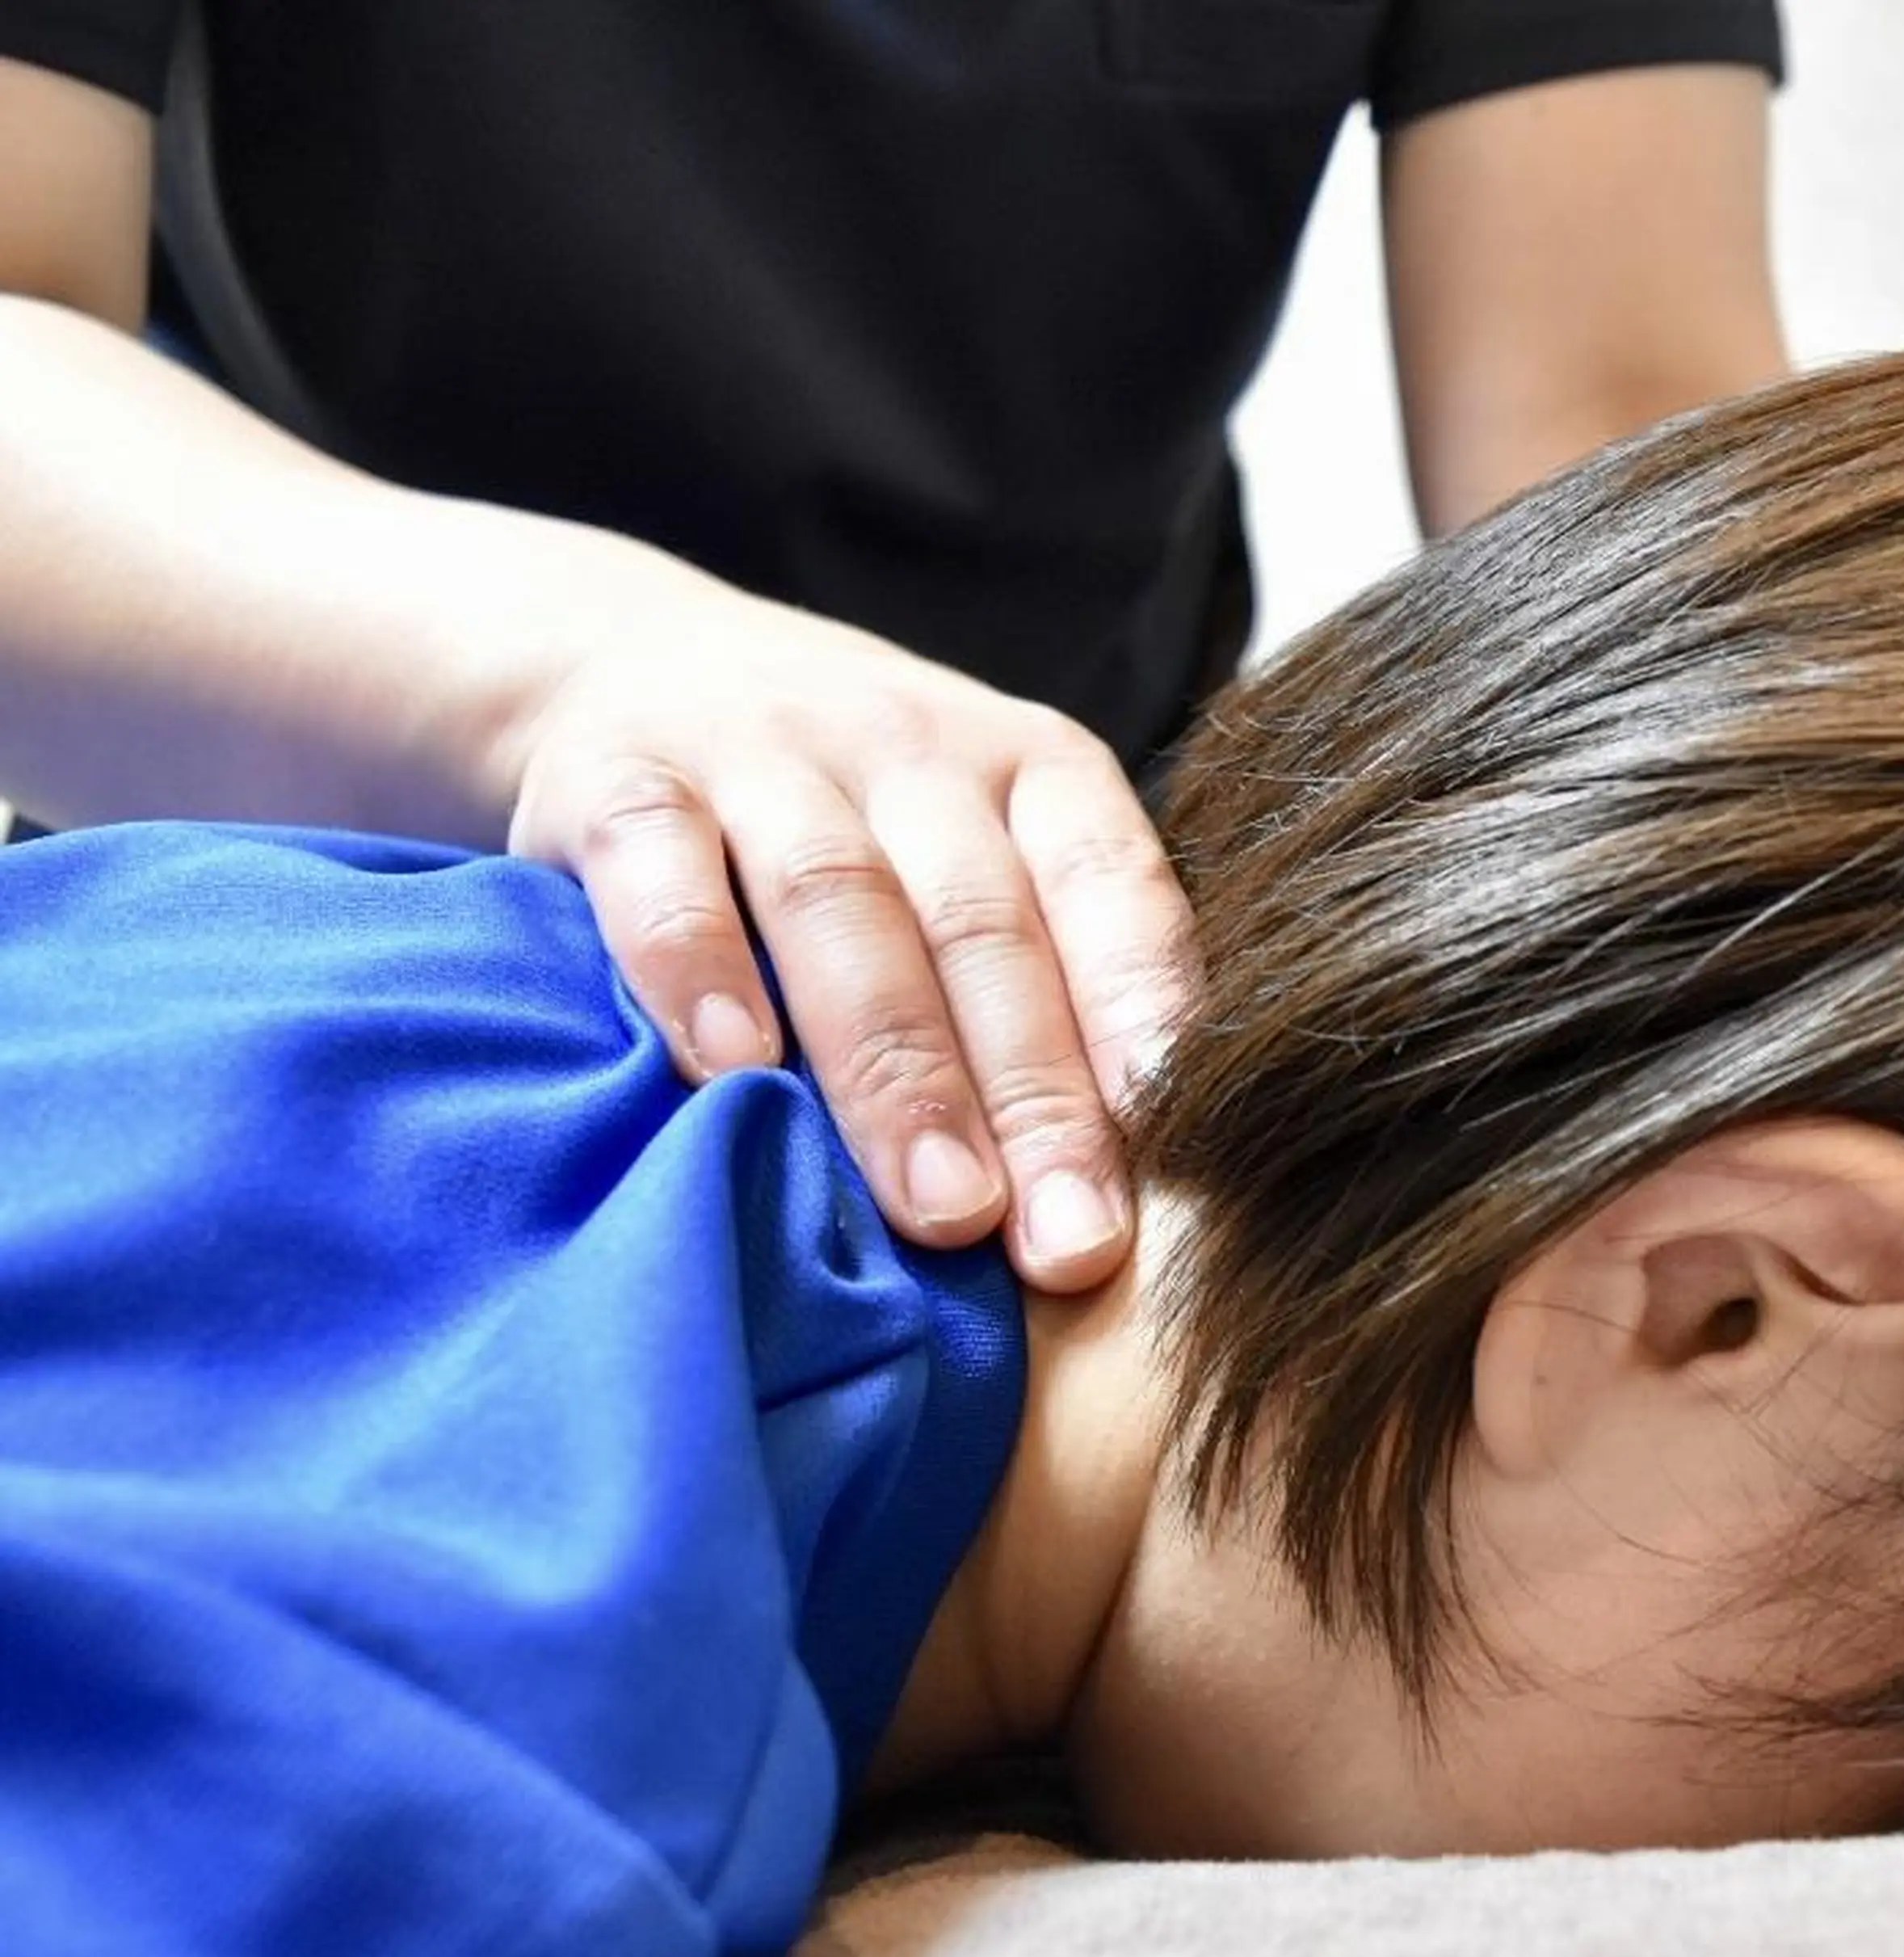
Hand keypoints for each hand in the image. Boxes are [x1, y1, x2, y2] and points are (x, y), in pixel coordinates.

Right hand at [498, 579, 1194, 1291]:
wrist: (636, 658)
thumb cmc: (861, 816)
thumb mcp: (979, 857)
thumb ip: (1049, 982)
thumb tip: (1123, 1202)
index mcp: (1036, 770)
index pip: (1112, 892)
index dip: (1145, 1019)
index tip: (1179, 1154)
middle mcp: (913, 746)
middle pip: (984, 926)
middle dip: (1037, 1097)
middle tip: (1069, 1246)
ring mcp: (764, 751)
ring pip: (842, 904)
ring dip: (897, 1069)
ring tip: (942, 1208)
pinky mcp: (619, 775)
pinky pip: (666, 873)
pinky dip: (700, 975)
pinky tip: (735, 1078)